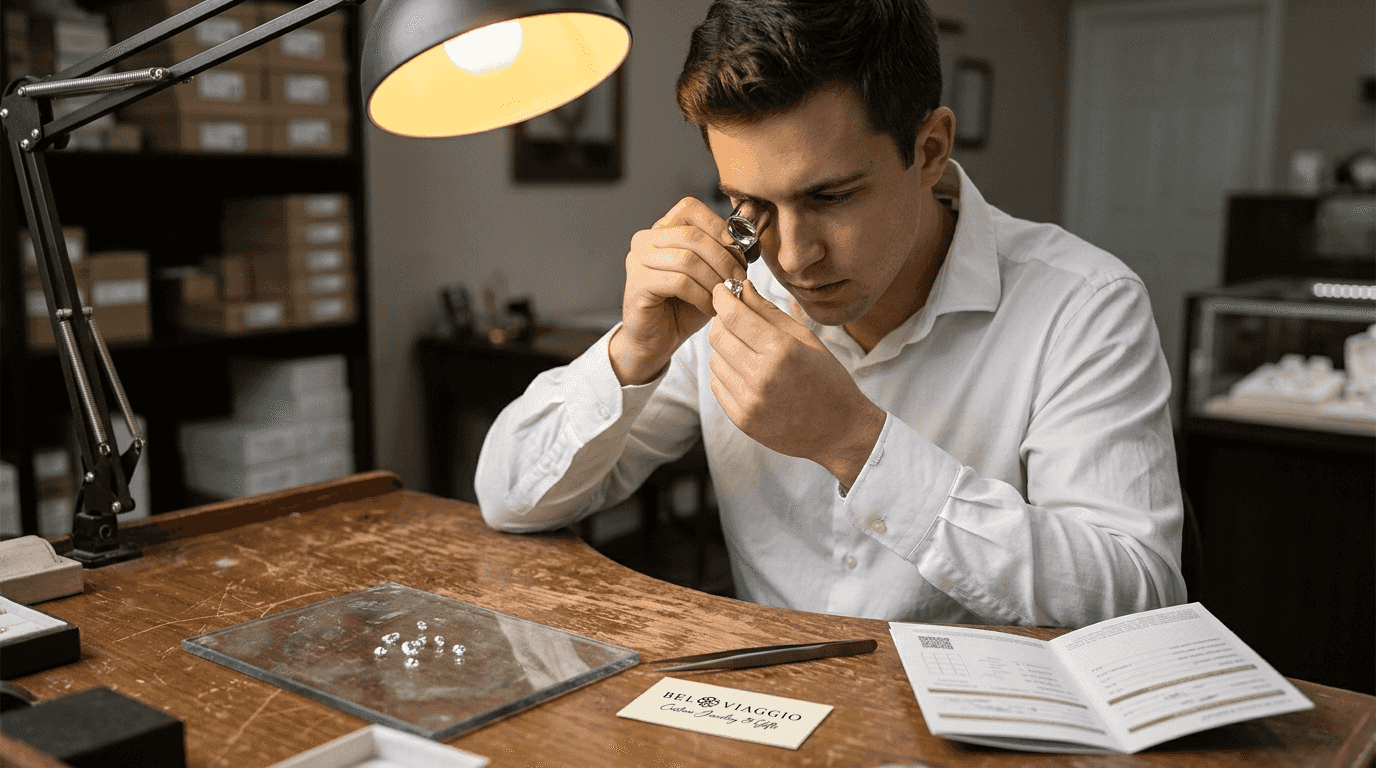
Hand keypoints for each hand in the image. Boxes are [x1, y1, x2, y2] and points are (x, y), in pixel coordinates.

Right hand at [610, 198, 745, 384]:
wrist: (656, 341)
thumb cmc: (683, 307)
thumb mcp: (709, 274)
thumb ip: (722, 253)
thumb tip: (747, 239)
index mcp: (661, 230)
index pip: (690, 208)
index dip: (719, 227)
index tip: (738, 253)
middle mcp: (645, 240)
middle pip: (692, 235)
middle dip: (723, 258)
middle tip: (738, 279)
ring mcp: (638, 260)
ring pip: (687, 258)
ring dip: (714, 279)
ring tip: (725, 295)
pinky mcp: (637, 283)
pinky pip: (679, 282)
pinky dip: (701, 295)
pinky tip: (709, 307)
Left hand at [708, 280, 885, 486]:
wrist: (839, 430)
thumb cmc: (827, 379)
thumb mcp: (806, 339)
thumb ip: (769, 312)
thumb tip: (742, 288)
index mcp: (781, 351)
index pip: (734, 316)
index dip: (722, 297)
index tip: (721, 289)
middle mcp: (761, 377)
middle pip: (718, 336)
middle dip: (721, 321)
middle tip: (734, 318)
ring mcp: (749, 401)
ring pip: (715, 360)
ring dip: (725, 349)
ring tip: (748, 351)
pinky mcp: (742, 419)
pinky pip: (718, 385)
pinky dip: (727, 374)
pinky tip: (748, 374)